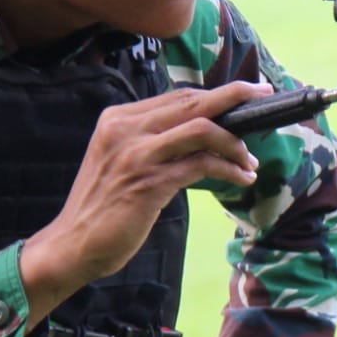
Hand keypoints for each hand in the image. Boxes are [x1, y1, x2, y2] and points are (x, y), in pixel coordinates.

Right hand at [21, 82, 267, 316]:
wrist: (73, 244)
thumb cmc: (104, 207)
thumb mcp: (121, 161)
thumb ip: (151, 141)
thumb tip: (200, 131)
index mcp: (118, 119)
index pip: (177, 97)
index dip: (216, 94)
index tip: (246, 92)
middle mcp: (125, 129)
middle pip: (192, 102)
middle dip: (235, 98)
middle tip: (263, 99)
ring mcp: (136, 154)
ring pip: (201, 129)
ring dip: (234, 143)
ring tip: (249, 161)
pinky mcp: (149, 181)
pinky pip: (201, 165)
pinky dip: (228, 169)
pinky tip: (240, 178)